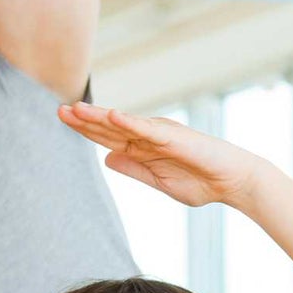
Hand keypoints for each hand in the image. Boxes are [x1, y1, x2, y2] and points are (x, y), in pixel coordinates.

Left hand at [60, 102, 263, 209]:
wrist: (233, 182)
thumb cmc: (202, 182)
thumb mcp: (160, 181)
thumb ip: (134, 169)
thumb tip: (107, 158)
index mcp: (144, 148)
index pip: (108, 137)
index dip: (85, 129)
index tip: (63, 119)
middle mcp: (150, 137)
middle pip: (110, 127)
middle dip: (84, 120)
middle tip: (58, 110)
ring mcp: (162, 134)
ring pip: (125, 124)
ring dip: (101, 117)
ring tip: (77, 109)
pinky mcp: (176, 137)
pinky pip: (149, 129)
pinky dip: (131, 122)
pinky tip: (112, 116)